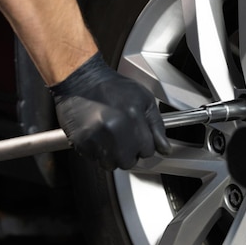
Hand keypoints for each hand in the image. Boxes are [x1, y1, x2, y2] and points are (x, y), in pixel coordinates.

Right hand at [50, 53, 170, 169]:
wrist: (81, 80)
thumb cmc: (111, 87)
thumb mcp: (144, 99)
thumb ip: (157, 126)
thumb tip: (165, 148)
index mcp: (132, 118)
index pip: (147, 151)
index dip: (144, 144)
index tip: (138, 136)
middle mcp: (114, 130)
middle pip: (129, 161)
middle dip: (128, 153)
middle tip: (123, 136)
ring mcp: (96, 138)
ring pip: (111, 164)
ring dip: (112, 155)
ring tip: (109, 136)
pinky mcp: (81, 142)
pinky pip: (94, 159)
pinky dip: (96, 152)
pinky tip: (97, 135)